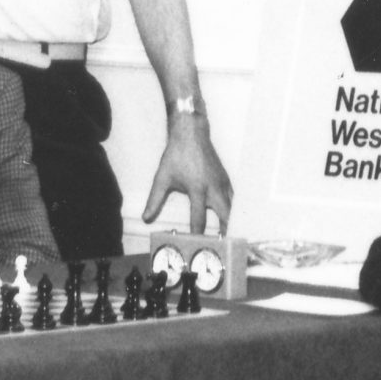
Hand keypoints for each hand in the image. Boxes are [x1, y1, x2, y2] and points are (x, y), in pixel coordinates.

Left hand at [141, 115, 233, 236]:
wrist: (191, 134)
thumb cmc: (176, 155)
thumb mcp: (162, 178)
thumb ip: (154, 200)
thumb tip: (146, 218)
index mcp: (197, 188)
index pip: (199, 218)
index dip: (198, 234)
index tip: (197, 245)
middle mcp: (213, 187)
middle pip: (225, 215)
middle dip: (225, 231)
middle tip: (225, 246)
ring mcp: (222, 183)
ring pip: (233, 207)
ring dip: (232, 222)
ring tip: (231, 237)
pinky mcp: (226, 179)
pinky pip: (234, 198)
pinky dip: (234, 209)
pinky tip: (233, 218)